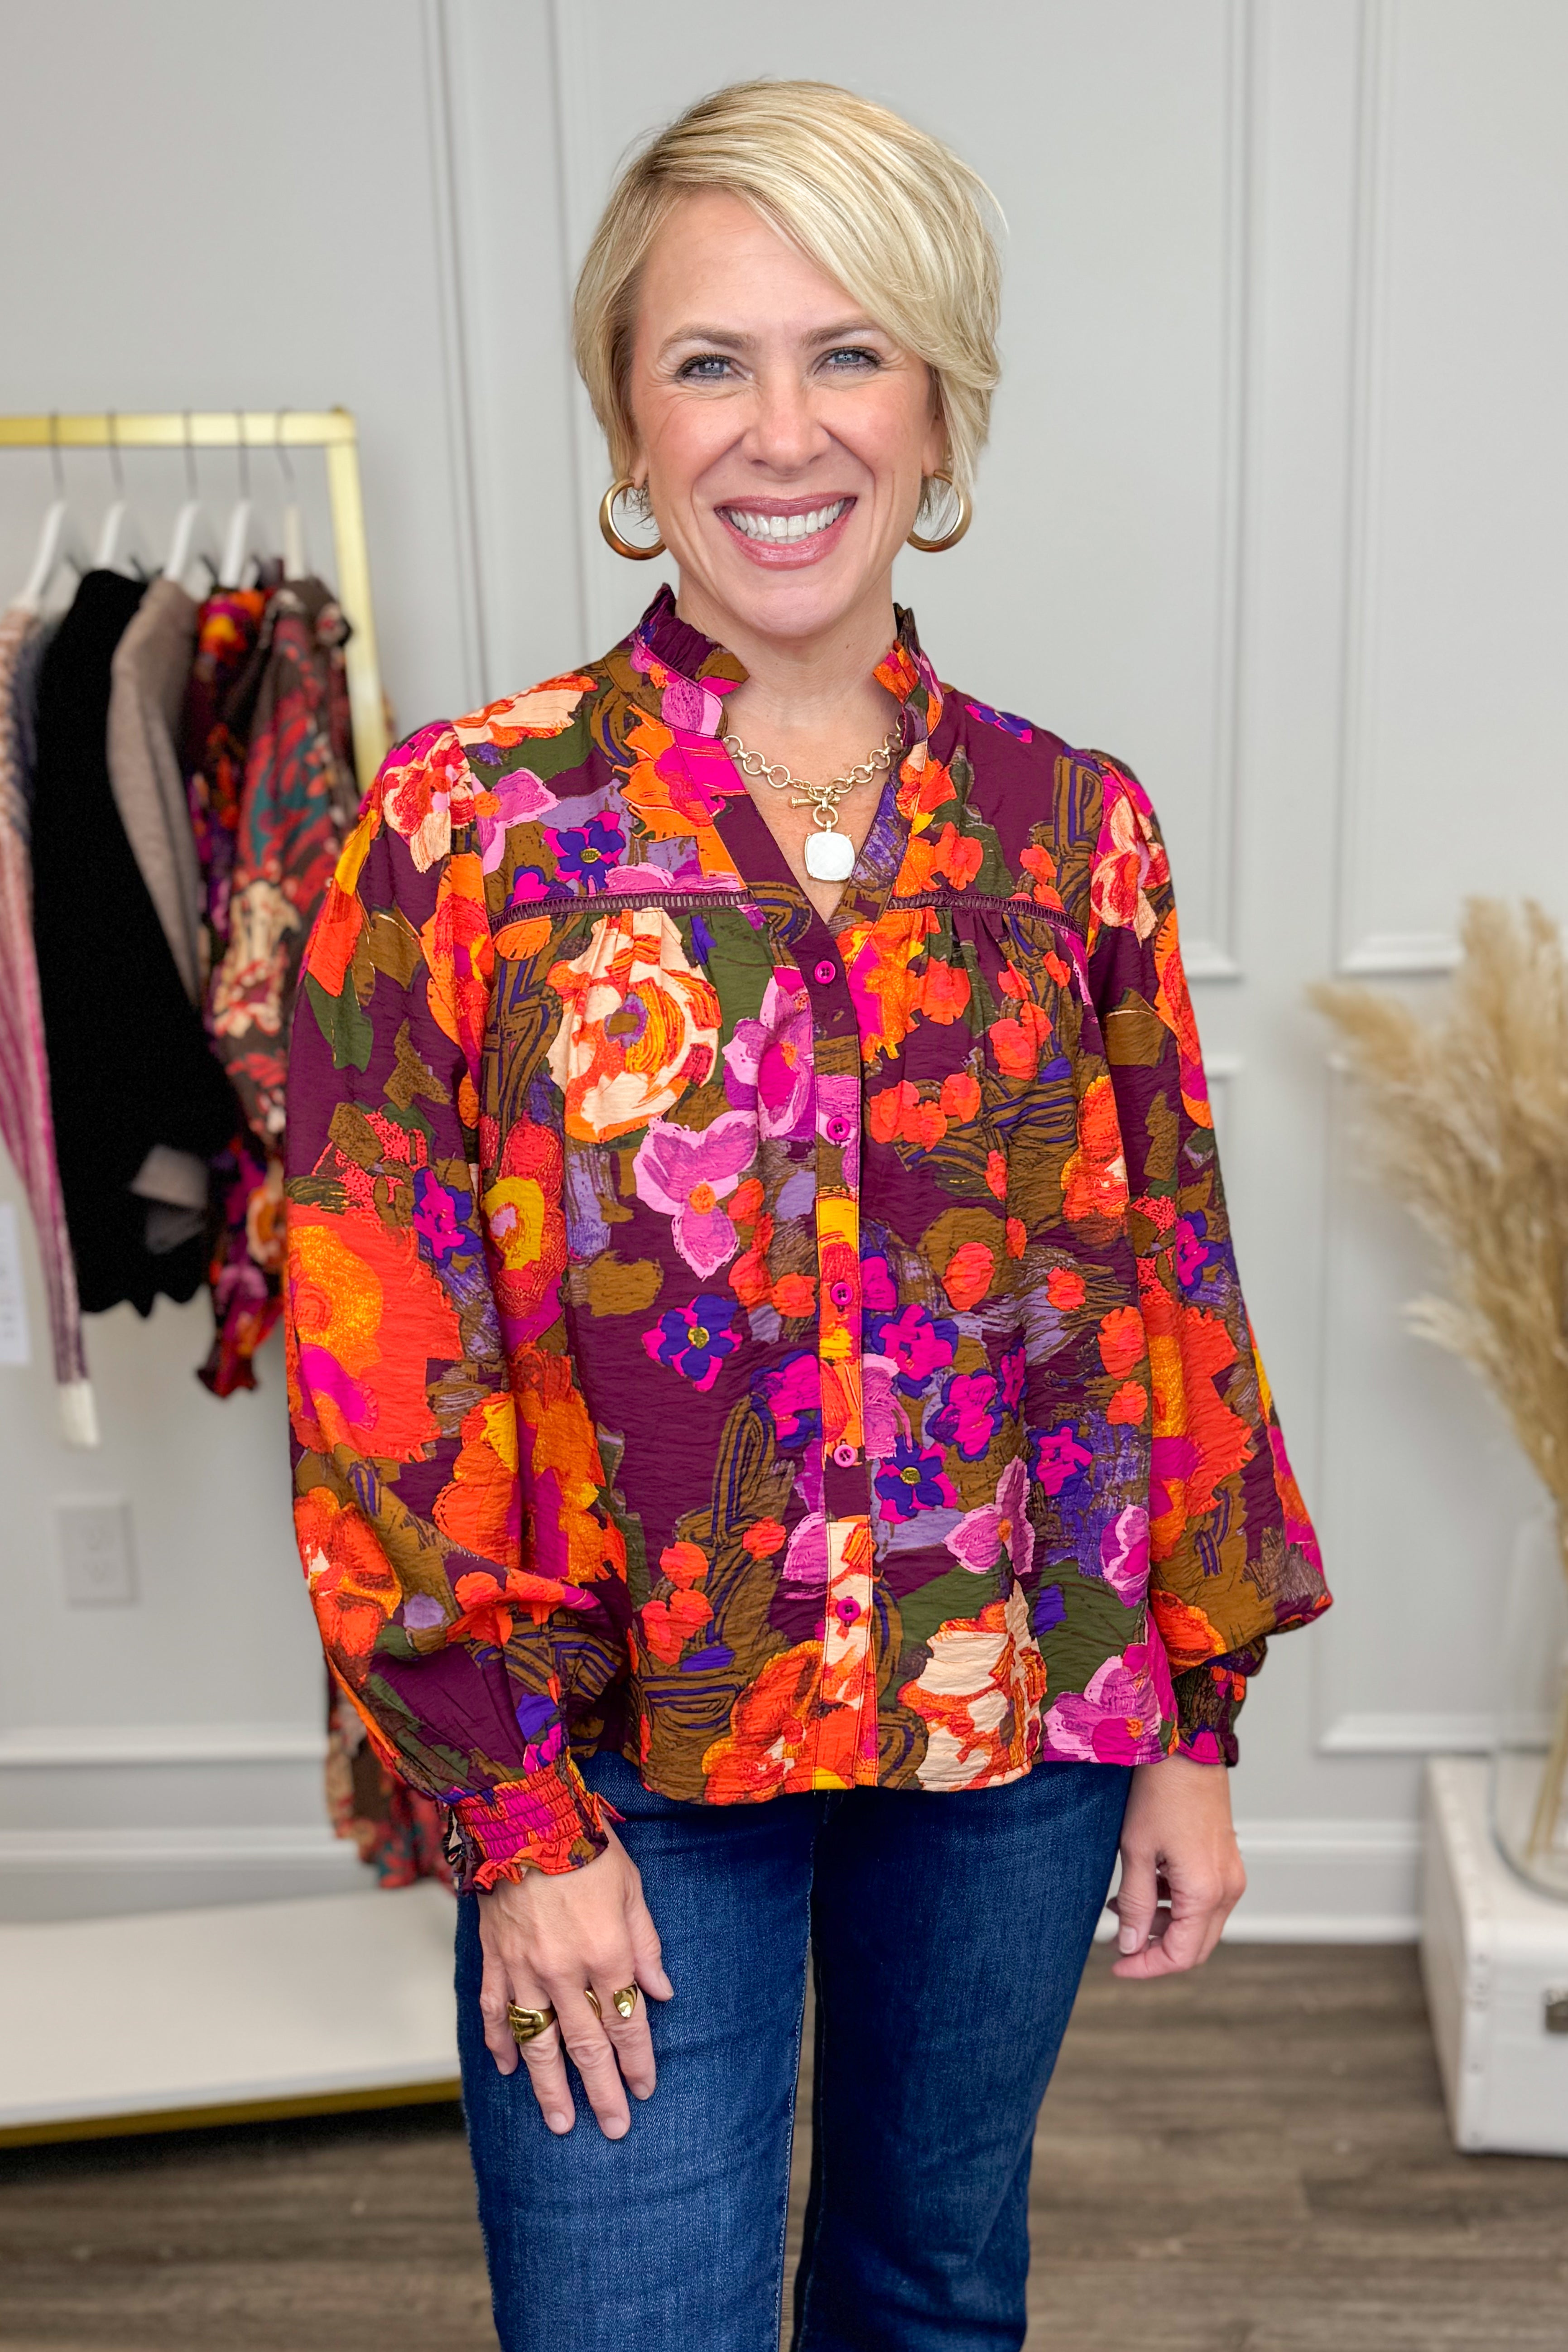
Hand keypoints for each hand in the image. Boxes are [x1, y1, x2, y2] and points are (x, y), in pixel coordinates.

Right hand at [476, 1824, 672, 2138]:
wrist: (525, 1814)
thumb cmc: (585, 1845)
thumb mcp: (632, 1889)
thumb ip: (645, 1945)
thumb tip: (662, 1993)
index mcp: (607, 1952)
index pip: (626, 2022)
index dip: (638, 2060)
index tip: (645, 2090)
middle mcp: (565, 1971)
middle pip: (586, 2044)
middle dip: (602, 2091)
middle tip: (613, 2128)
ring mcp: (524, 1969)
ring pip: (537, 2041)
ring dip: (550, 2087)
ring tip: (561, 2123)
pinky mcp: (494, 1959)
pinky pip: (493, 2011)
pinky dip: (499, 2043)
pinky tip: (507, 2070)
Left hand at [1108, 1752, 1245, 1979]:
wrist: (1187, 1746)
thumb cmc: (1160, 1792)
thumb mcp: (1137, 1850)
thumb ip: (1136, 1904)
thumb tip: (1131, 1945)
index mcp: (1205, 1892)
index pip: (1181, 1955)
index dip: (1147, 1967)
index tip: (1116, 1965)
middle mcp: (1227, 1889)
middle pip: (1195, 1946)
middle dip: (1156, 1951)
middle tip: (1120, 1944)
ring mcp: (1231, 1874)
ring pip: (1199, 1924)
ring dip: (1163, 1925)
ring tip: (1123, 1906)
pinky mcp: (1226, 1861)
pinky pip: (1204, 1900)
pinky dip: (1175, 1904)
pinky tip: (1147, 1885)